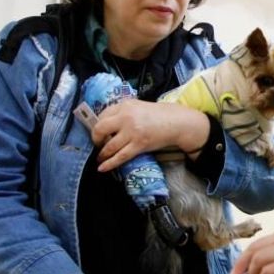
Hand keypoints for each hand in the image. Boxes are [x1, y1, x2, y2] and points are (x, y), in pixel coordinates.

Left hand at [91, 100, 208, 171]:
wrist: (177, 122)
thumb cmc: (158, 115)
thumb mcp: (138, 106)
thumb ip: (123, 112)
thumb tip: (108, 124)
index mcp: (125, 105)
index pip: (103, 115)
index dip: (98, 125)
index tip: (99, 132)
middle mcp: (126, 117)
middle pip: (100, 129)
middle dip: (96, 139)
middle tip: (98, 144)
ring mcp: (132, 132)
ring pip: (109, 146)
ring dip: (102, 154)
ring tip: (100, 157)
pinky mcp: (139, 145)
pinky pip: (120, 156)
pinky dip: (109, 164)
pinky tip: (102, 168)